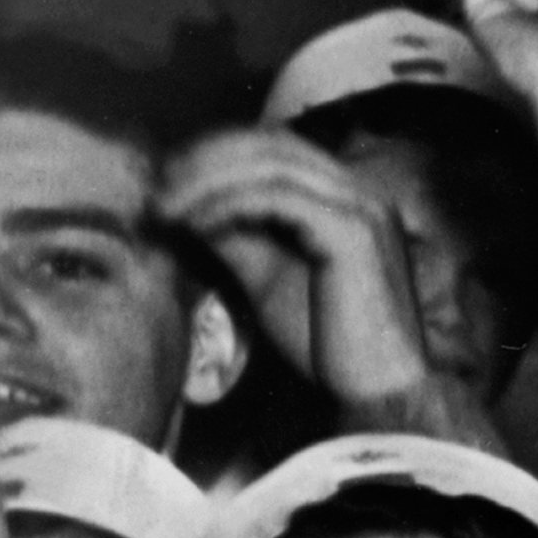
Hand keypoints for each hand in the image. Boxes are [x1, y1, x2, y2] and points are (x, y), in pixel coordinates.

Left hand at [160, 123, 437, 407]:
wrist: (380, 393)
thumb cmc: (329, 342)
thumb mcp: (267, 274)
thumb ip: (234, 233)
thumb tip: (180, 201)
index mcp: (350, 197)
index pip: (275, 147)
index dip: (214, 155)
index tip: (166, 184)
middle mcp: (363, 191)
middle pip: (269, 144)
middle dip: (203, 160)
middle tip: (156, 190)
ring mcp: (362, 207)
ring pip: (268, 165)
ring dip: (205, 181)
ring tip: (166, 209)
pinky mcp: (353, 231)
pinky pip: (274, 197)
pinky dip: (227, 204)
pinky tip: (195, 226)